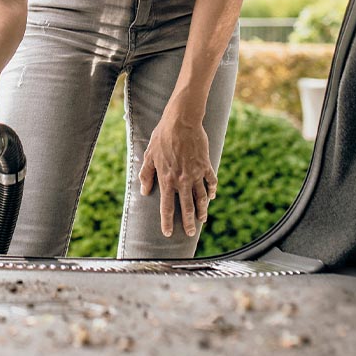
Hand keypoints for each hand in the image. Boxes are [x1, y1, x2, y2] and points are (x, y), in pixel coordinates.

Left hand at [138, 109, 216, 236]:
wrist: (181, 121)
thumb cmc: (162, 136)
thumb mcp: (149, 155)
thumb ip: (146, 175)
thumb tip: (144, 191)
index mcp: (166, 180)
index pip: (166, 207)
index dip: (167, 222)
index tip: (168, 233)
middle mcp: (182, 180)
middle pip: (186, 207)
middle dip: (189, 222)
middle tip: (191, 233)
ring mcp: (195, 173)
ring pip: (201, 197)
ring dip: (202, 210)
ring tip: (203, 219)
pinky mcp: (205, 165)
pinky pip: (211, 181)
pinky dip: (212, 190)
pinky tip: (211, 196)